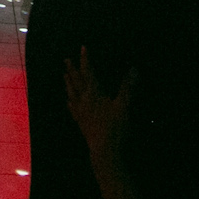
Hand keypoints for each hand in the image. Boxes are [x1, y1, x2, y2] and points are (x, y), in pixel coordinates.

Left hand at [62, 47, 131, 162]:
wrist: (104, 149)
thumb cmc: (115, 127)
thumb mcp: (124, 106)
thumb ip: (128, 88)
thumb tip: (134, 69)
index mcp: (94, 93)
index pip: (89, 72)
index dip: (86, 60)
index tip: (82, 49)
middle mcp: (84, 100)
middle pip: (76, 81)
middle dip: (72, 69)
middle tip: (66, 60)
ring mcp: (81, 112)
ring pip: (72, 93)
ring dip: (68, 83)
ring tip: (64, 76)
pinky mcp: (81, 122)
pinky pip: (73, 109)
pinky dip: (70, 102)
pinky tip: (68, 101)